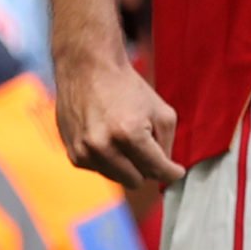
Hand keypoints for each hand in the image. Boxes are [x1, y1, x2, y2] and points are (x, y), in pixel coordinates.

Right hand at [56, 53, 185, 186]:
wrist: (88, 69)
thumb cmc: (126, 87)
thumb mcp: (160, 111)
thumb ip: (167, 144)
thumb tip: (165, 170)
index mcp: (129, 133)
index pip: (156, 169)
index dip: (171, 172)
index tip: (176, 172)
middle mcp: (103, 147)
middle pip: (137, 180)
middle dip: (147, 167)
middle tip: (148, 145)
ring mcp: (85, 152)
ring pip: (118, 178)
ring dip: (127, 165)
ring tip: (125, 136)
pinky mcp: (73, 154)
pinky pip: (100, 170)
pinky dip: (109, 160)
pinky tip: (108, 137)